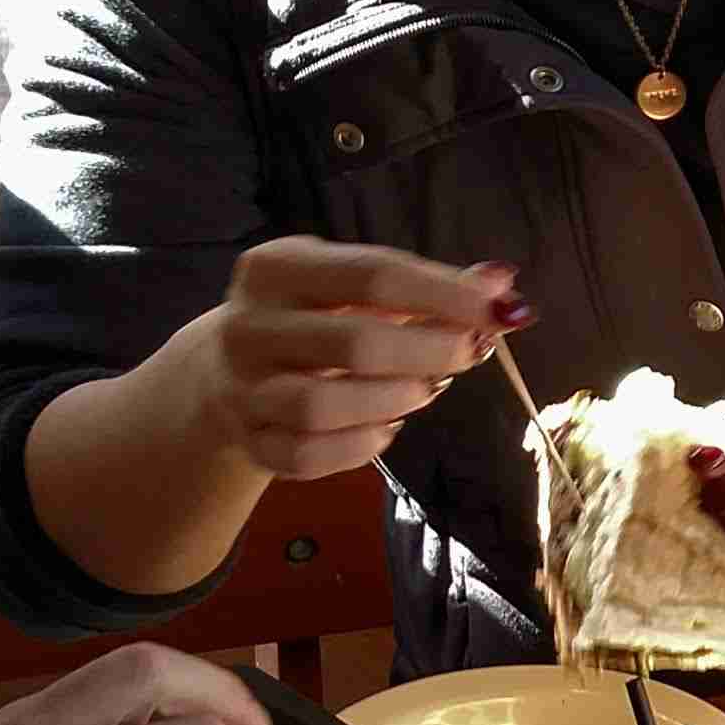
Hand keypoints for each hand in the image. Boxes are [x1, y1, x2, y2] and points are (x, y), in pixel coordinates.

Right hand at [154, 238, 519, 481]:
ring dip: (392, 401)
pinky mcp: (250, 440)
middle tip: (467, 354)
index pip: (372, 274)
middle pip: (353, 343)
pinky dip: (359, 447)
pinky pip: (306, 456)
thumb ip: (429, 285)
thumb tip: (501, 285)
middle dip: (428, 352)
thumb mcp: (355, 285)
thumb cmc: (313, 316)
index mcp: (276, 268)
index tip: (500, 311)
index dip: (445, 294)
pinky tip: (384, 428)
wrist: (223, 367)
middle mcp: (249, 325)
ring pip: (321, 407)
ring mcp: (243, 388)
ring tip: (424, 390)